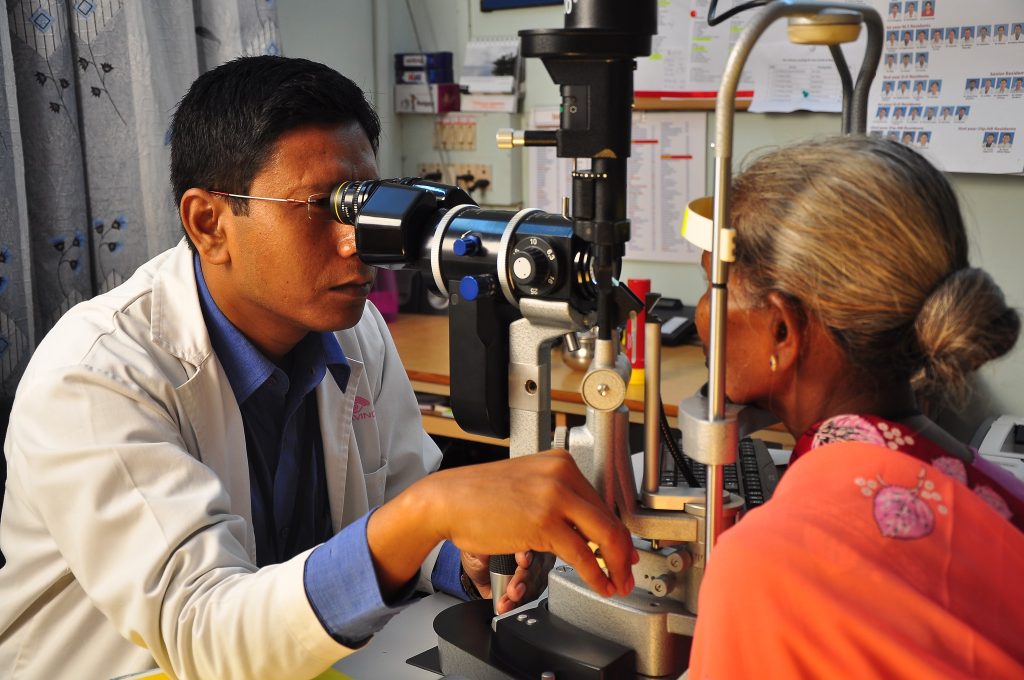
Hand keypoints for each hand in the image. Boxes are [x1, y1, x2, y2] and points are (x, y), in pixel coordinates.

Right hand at [367, 450, 637, 601]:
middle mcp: (562, 475)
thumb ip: (559, 501)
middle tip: (627, 571)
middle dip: (623, 552)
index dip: (617, 532)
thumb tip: (587, 531)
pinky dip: (596, 574)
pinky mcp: (544, 523)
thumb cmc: (479, 496)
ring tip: (616, 583)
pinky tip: (599, 583)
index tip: (624, 550)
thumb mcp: (529, 486)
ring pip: (603, 536)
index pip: (602, 502)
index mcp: (560, 463)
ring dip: (615, 567)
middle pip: (609, 518)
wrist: (447, 500)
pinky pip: (582, 553)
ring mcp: (554, 497)